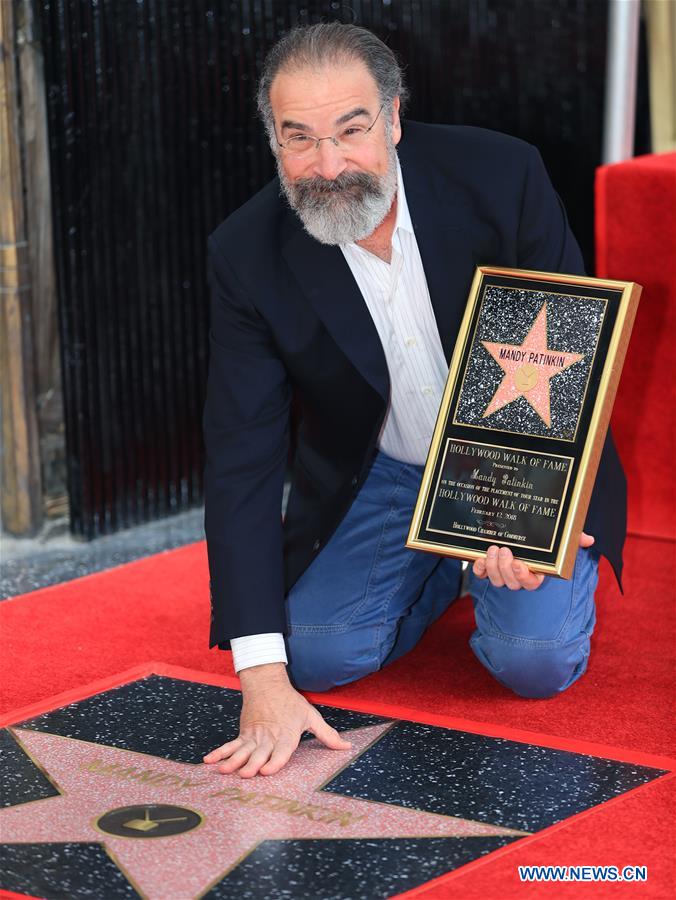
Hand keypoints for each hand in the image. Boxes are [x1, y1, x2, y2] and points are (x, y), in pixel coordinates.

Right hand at [203, 663, 350, 777]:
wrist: (267, 683)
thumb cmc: (291, 703)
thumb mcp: (311, 716)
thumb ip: (327, 735)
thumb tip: (347, 747)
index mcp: (287, 735)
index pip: (281, 751)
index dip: (275, 762)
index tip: (267, 771)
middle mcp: (269, 737)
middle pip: (259, 753)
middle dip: (251, 764)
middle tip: (244, 774)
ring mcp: (254, 736)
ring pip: (243, 750)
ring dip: (232, 760)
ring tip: (223, 769)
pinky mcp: (243, 733)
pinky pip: (231, 744)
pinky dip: (220, 752)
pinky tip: (209, 761)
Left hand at [472, 532, 594, 589]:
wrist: (517, 534)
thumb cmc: (543, 541)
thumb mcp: (559, 539)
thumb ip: (573, 539)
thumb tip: (588, 539)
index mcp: (536, 573)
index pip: (531, 583)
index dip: (523, 576)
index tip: (520, 563)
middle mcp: (518, 577)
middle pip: (511, 583)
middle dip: (505, 568)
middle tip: (504, 550)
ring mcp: (502, 574)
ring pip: (496, 580)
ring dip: (492, 566)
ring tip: (493, 549)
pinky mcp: (487, 569)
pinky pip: (481, 575)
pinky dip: (479, 569)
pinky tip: (479, 558)